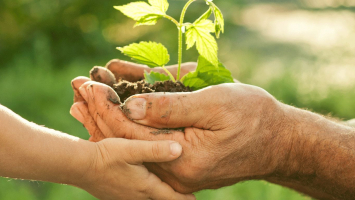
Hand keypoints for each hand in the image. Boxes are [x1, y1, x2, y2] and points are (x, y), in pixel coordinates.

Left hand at [70, 80, 289, 192]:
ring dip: (108, 120)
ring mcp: (177, 170)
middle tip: (76, 90)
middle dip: (99, 113)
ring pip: (133, 145)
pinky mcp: (181, 163)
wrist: (278, 142)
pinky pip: (146, 145)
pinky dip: (128, 127)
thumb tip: (130, 106)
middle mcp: (174, 171)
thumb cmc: (253, 118)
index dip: (107, 107)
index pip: (131, 135)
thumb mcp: (213, 104)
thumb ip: (170, 108)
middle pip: (125, 143)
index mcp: (182, 160)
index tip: (87, 86)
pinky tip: (113, 112)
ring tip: (83, 101)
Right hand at [77, 138, 195, 199]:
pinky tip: (143, 185)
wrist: (80, 166)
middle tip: (184, 195)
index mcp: (145, 187)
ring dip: (158, 196)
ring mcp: (125, 198)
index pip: (171, 198)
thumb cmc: (107, 155)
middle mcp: (137, 196)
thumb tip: (180, 150)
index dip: (185, 199)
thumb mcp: (133, 149)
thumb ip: (156, 150)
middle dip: (172, 198)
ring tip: (167, 191)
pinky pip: (136, 198)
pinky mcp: (115, 195)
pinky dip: (145, 194)